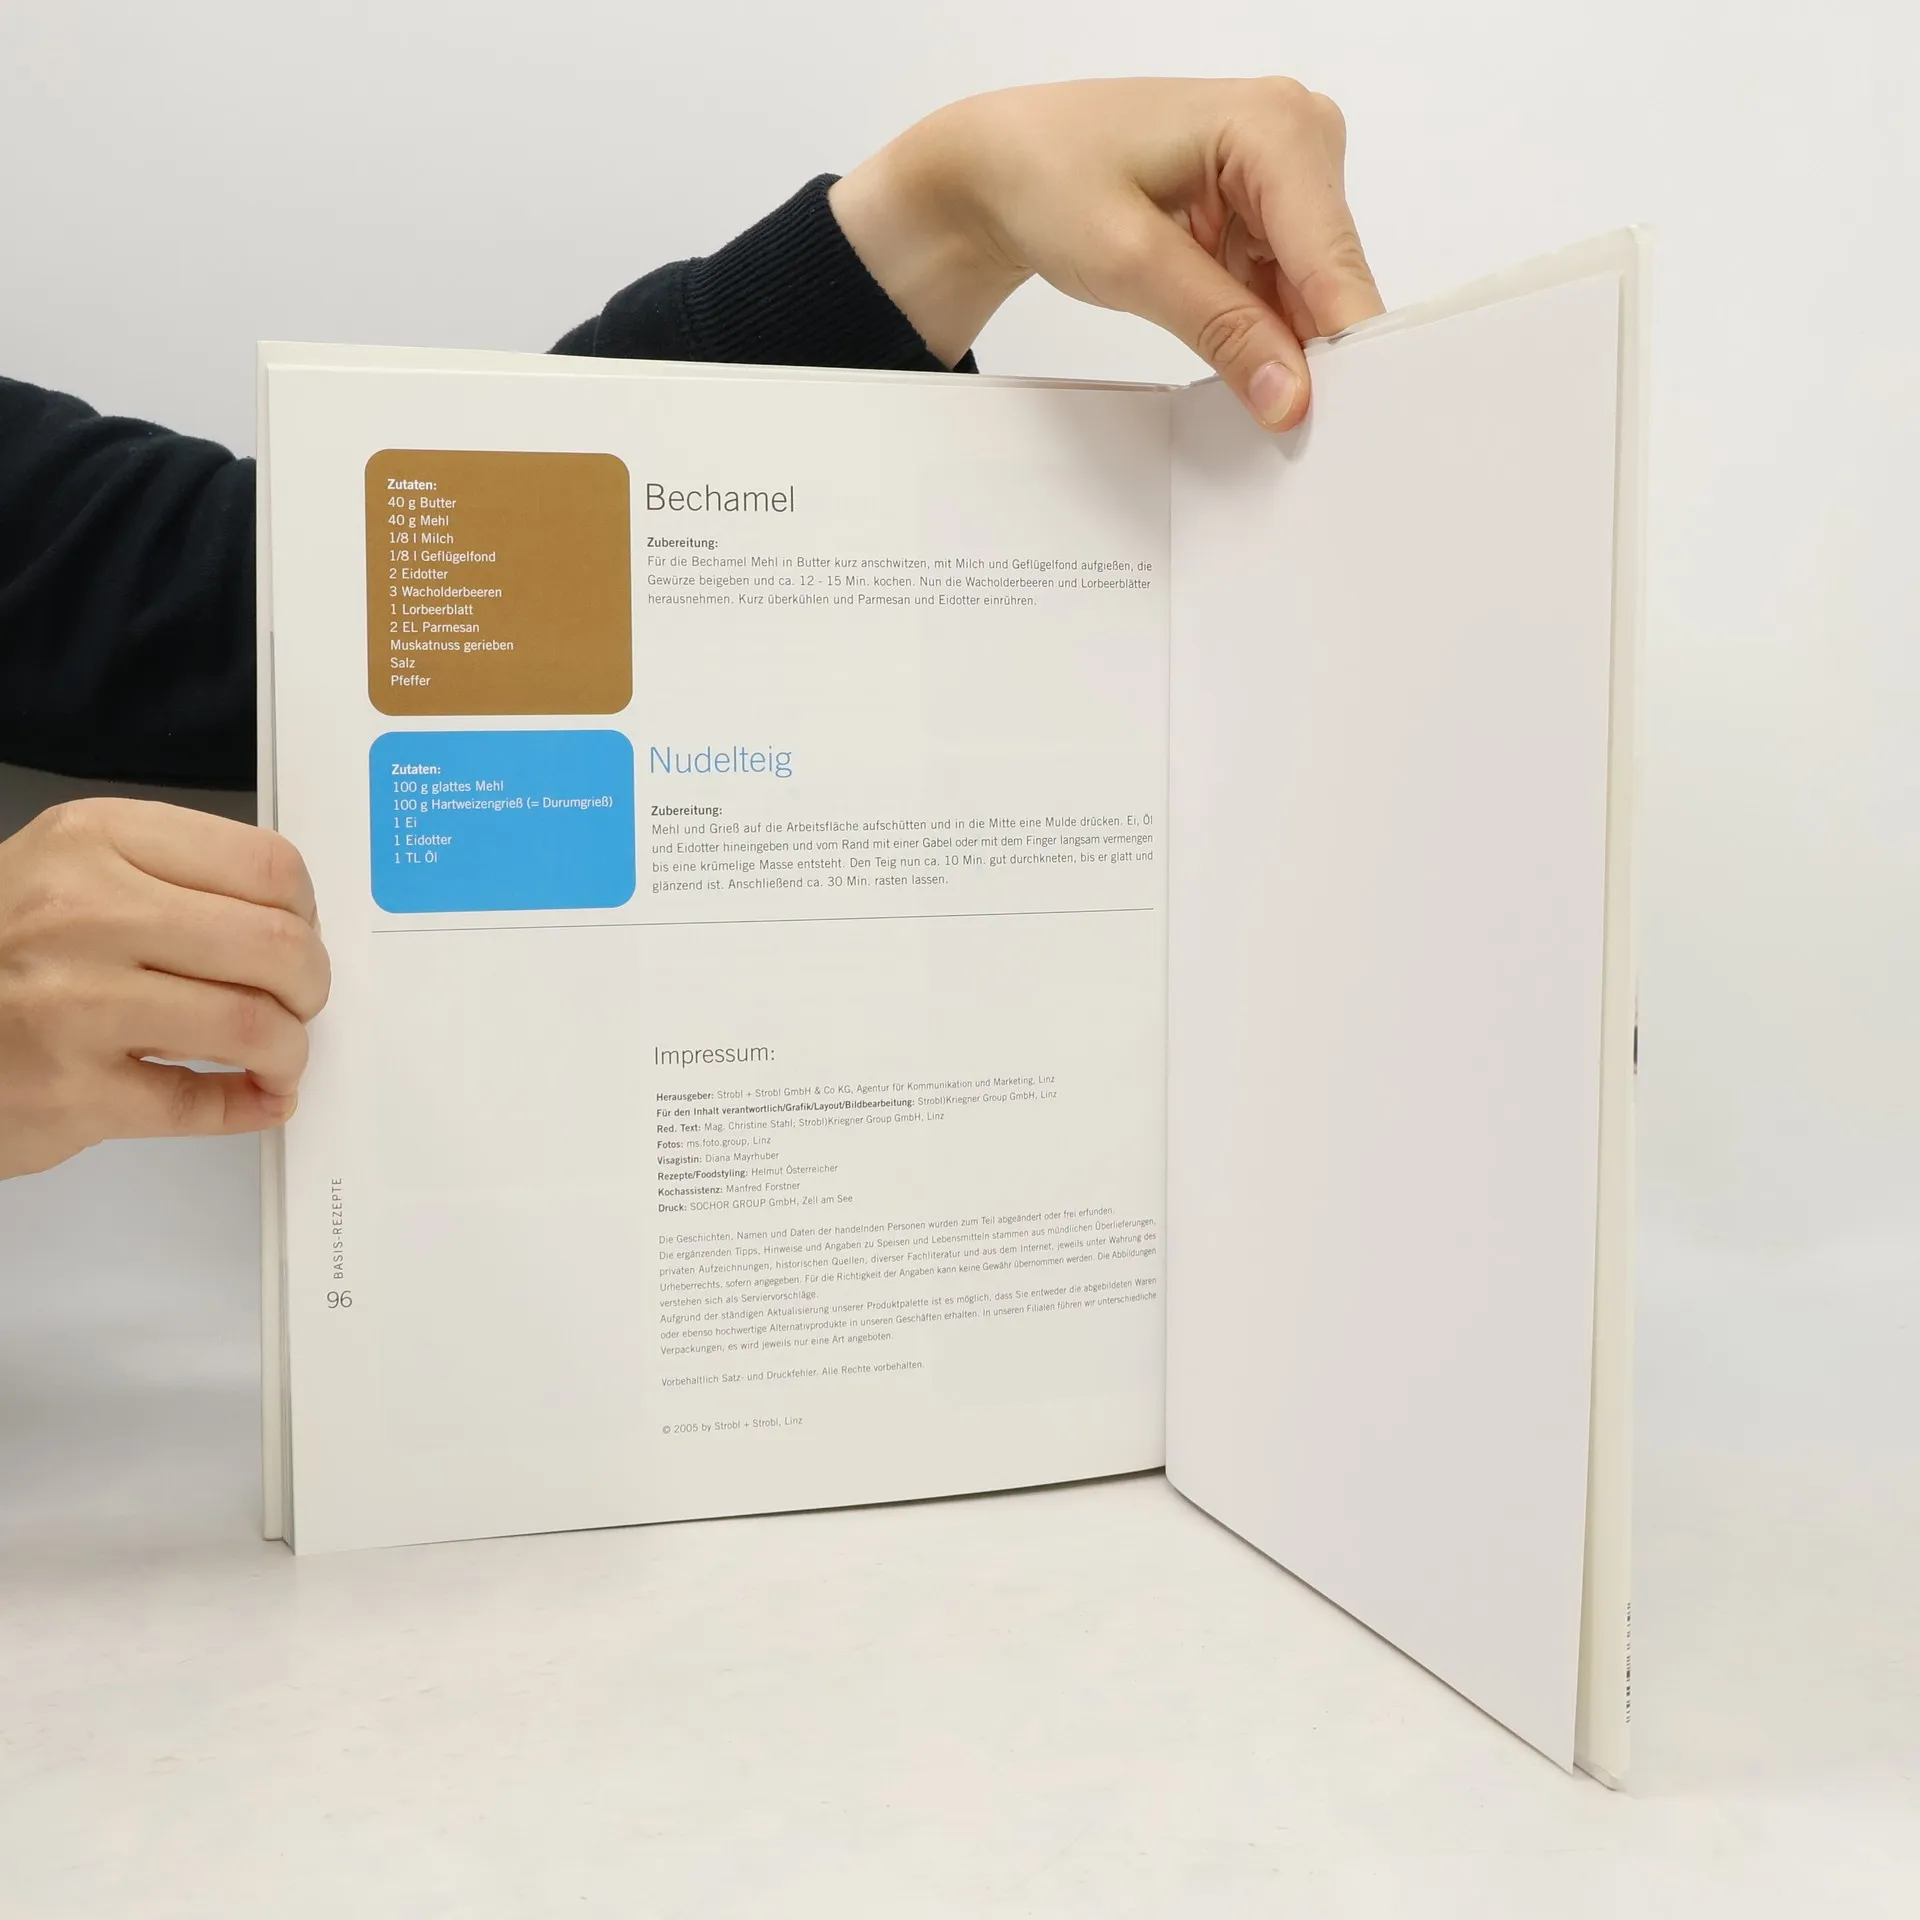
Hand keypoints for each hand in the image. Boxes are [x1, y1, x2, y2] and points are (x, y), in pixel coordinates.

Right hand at [0, 799, 330, 1178]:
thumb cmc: (0, 951)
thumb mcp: (71, 874)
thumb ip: (174, 882)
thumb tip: (289, 922)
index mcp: (96, 841)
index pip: (267, 864)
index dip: (306, 912)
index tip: (300, 935)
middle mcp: (84, 912)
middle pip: (276, 945)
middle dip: (310, 986)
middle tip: (298, 1004)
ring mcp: (74, 1003)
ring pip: (252, 1024)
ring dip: (287, 1051)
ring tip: (274, 1056)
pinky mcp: (70, 1091)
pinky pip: (198, 1104)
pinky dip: (250, 1106)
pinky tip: (254, 1098)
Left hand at [830, 77, 1383, 429]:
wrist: (1001, 168)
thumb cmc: (1047, 176)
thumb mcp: (1130, 261)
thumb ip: (1221, 328)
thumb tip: (1289, 394)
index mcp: (1274, 124)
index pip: (1332, 254)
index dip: (1342, 343)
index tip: (1344, 419)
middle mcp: (1295, 136)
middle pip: (1332, 274)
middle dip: (1316, 350)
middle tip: (1287, 420)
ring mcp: (1283, 175)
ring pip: (1312, 290)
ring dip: (1287, 346)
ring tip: (1257, 395)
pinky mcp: (1263, 213)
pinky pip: (1284, 289)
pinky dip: (1264, 333)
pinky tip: (1244, 365)